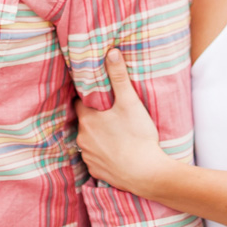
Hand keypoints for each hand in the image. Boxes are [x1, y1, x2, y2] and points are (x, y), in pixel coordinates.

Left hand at [76, 49, 175, 196]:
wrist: (147, 174)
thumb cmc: (138, 136)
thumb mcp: (130, 103)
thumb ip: (119, 77)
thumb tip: (111, 52)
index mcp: (87, 119)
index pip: (80, 102)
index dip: (88, 97)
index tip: (98, 95)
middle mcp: (82, 137)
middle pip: (84, 121)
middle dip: (94, 117)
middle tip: (110, 113)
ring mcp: (87, 156)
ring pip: (88, 140)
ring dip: (97, 136)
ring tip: (115, 133)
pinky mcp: (95, 171)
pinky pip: (94, 157)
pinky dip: (102, 153)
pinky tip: (116, 151)